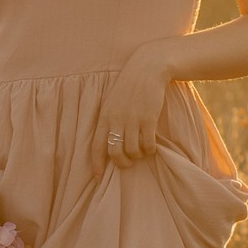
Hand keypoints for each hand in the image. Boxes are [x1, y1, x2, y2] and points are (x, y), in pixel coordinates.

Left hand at [99, 41, 176, 169]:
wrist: (147, 68)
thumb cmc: (130, 86)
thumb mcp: (113, 102)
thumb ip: (110, 120)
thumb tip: (111, 142)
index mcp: (104, 116)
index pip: (96, 146)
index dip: (96, 165)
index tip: (97, 179)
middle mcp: (116, 120)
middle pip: (115, 153)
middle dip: (122, 163)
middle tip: (128, 164)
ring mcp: (132, 120)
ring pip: (132, 151)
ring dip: (138, 156)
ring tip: (142, 152)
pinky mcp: (148, 118)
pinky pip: (147, 144)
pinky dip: (150, 150)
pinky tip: (152, 148)